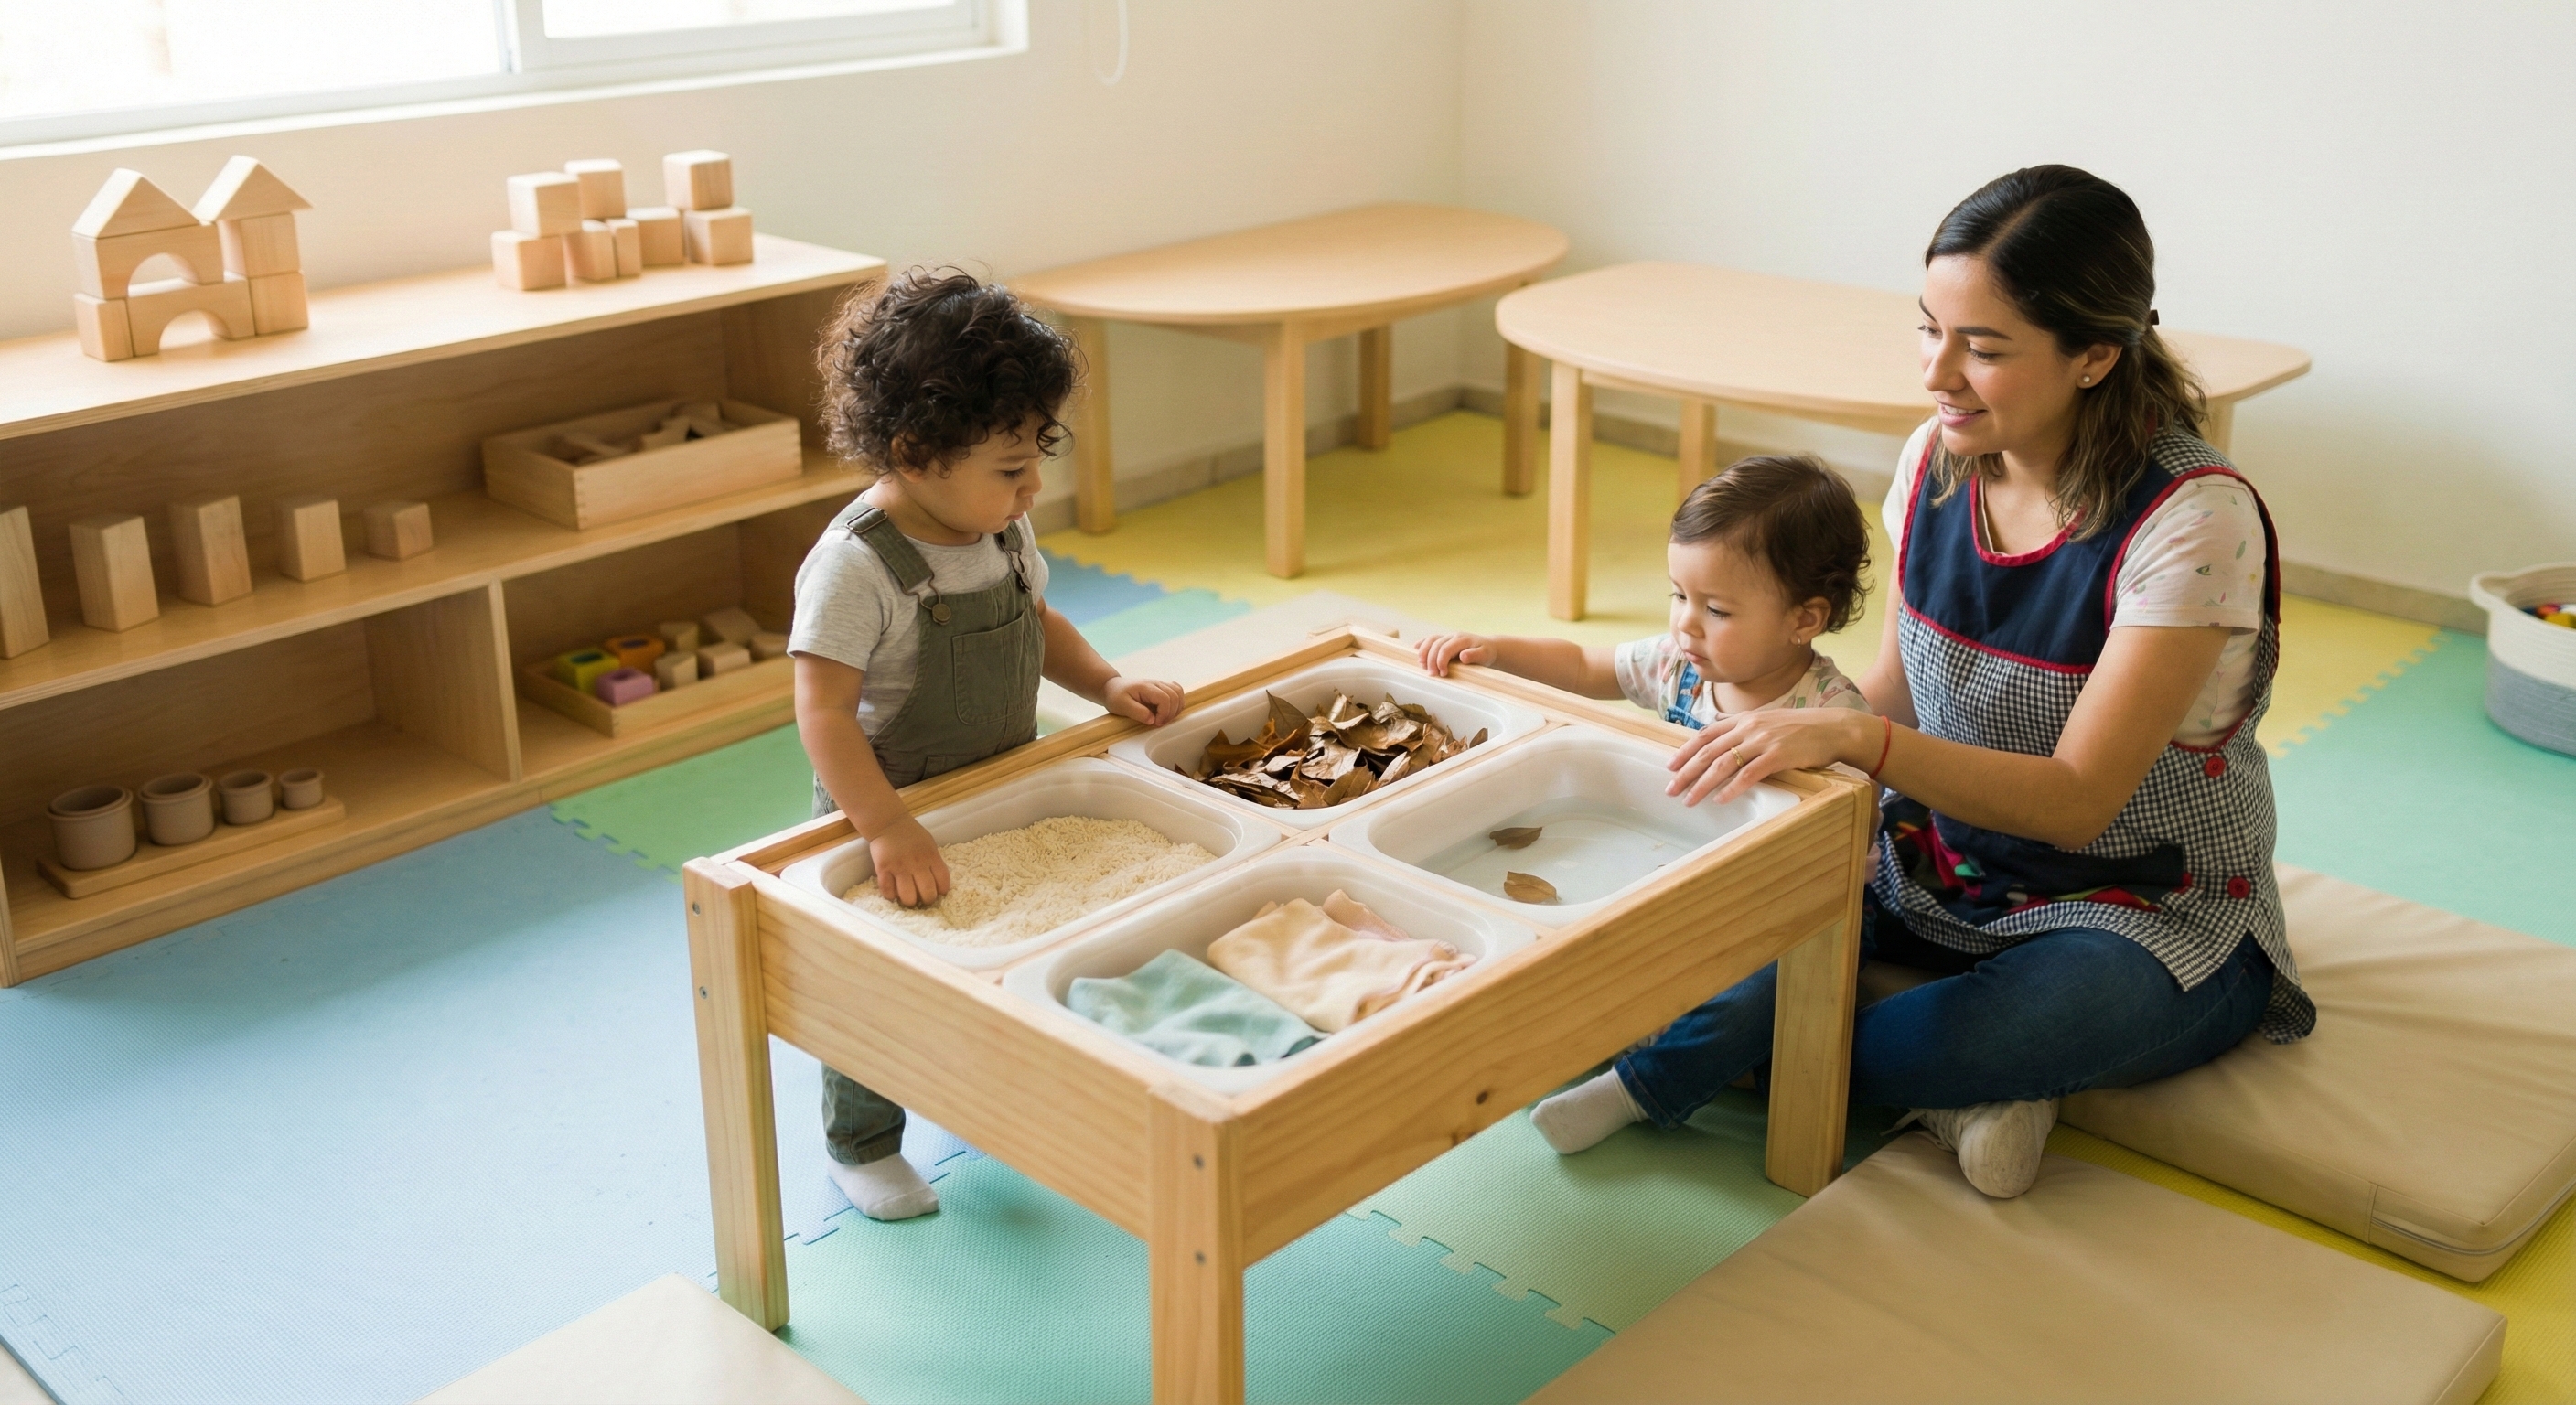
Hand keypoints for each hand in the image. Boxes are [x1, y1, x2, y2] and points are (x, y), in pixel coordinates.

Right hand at [868, 817, 950, 907]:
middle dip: (927, 900)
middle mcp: (917, 864)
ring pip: (908, 897)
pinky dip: (891, 896)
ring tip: (908, 899)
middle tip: (922, 899)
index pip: (943, 882)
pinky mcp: (883, 869)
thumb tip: (938, 882)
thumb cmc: (911, 834)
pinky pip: (888, 891)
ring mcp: (899, 867)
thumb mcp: (929, 844)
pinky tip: (893, 894)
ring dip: (909, 901)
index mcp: (931, 856)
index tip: (938, 893)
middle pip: (927, 893)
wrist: (888, 822)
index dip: (941, 891)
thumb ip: (934, 861)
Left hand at [1105, 675, 1184, 725]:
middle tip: (1160, 722)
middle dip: (1171, 712)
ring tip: (1165, 717)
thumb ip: (1138, 712)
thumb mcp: (1122, 706)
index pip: (1165, 698)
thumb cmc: (1116, 696)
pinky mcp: (1161, 688)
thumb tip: (1152, 720)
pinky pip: (1177, 691)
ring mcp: (1160, 684)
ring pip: (1179, 692)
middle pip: (1175, 695)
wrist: (1112, 687)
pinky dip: (1177, 702)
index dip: (1164, 713)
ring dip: (1176, 707)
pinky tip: (1168, 710)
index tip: (1156, 723)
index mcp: (1146, 687)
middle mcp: (1156, 683)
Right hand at [1416, 631, 1495, 676]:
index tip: (1442, 674)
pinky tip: (1415, 648)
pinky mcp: (1444, 640)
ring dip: (1424, 652)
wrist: (1488, 647)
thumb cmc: (1486, 653)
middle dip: (1431, 660)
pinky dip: (1422, 643)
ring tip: (1421, 665)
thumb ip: (1474, 655)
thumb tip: (1463, 657)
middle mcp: (1453, 636)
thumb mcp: (1485, 655)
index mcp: (1462, 639)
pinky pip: (1431, 639)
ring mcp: (1448, 637)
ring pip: (1431, 640)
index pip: (1446, 648)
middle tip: (1432, 674)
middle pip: (1436, 645)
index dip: (1441, 661)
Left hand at [1667, 707, 1871, 805]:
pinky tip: (1721, 800)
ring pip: (1723, 765)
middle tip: (1670, 789)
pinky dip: (1732, 789)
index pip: (1705, 734)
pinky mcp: (1778, 756)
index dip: (1685, 750)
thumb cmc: (1801, 728)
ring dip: (1702, 784)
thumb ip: (1744, 728)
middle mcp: (1749, 727)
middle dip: (1686, 772)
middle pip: (1708, 752)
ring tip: (1689, 799)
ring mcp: (1763, 741)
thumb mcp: (1768, 721)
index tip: (1671, 765)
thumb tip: (1722, 734)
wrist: (1833, 728)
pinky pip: (1749, 775)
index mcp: (1744, 719)